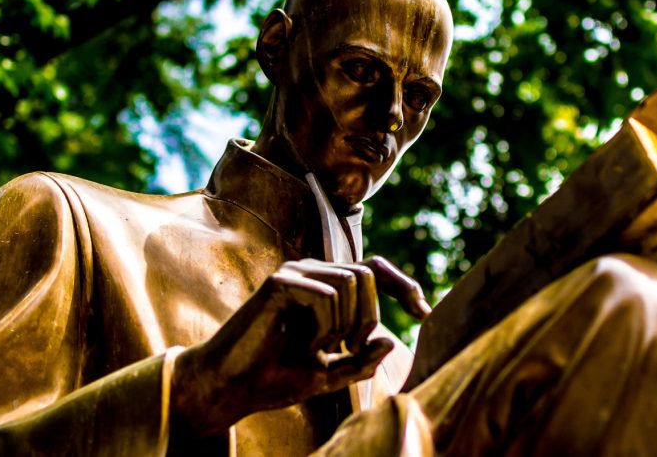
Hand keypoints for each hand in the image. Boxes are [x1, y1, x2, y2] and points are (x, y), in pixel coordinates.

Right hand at [172, 256, 429, 436]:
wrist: (233, 387)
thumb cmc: (275, 379)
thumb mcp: (330, 373)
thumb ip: (361, 361)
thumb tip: (393, 341)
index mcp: (325, 289)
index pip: (374, 270)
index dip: (404, 285)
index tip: (424, 313)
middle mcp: (312, 273)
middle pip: (368, 274)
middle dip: (370, 316)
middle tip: (351, 349)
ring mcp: (295, 274)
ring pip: (351, 281)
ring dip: (346, 323)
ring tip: (323, 349)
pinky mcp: (280, 282)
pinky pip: (326, 294)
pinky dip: (324, 326)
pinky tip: (306, 345)